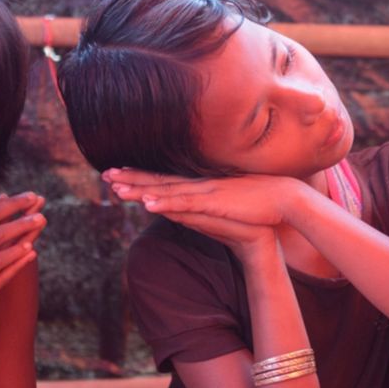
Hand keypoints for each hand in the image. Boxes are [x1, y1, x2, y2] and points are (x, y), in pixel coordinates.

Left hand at [103, 168, 303, 227]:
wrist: (283, 201)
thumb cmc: (258, 207)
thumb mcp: (225, 207)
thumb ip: (205, 209)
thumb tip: (187, 214)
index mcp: (201, 186)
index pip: (165, 180)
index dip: (141, 177)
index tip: (119, 173)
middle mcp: (199, 185)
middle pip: (158, 181)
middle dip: (130, 178)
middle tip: (105, 175)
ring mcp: (205, 192)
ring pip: (165, 190)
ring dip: (140, 189)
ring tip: (116, 189)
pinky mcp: (214, 202)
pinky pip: (185, 204)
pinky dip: (166, 203)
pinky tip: (148, 204)